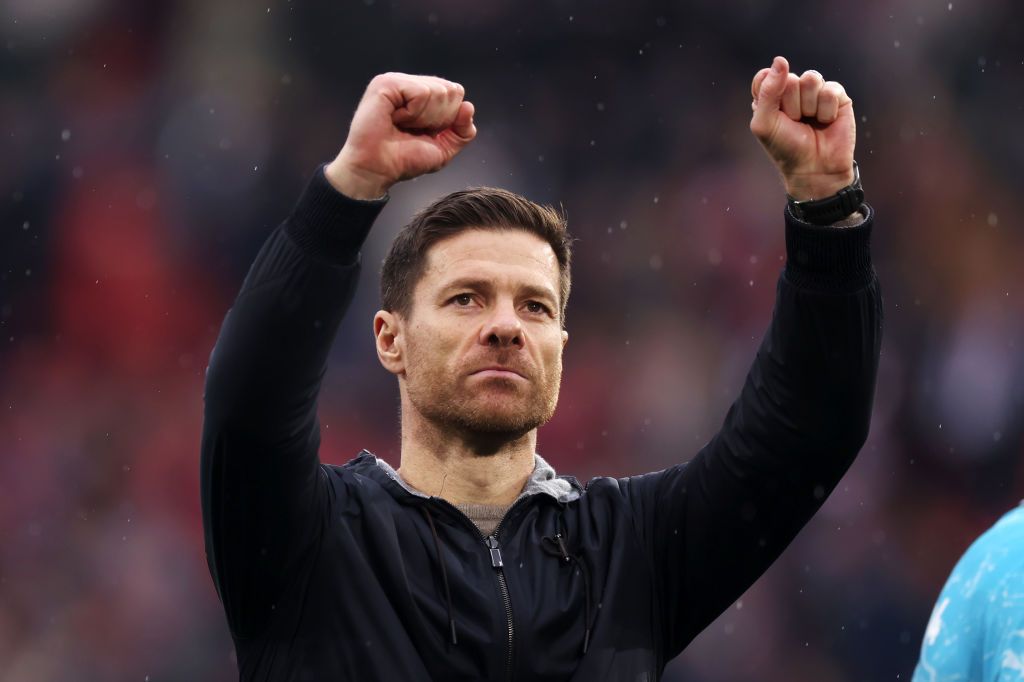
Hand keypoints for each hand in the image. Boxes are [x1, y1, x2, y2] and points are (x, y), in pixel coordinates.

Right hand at [325, 73, 476, 198]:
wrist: (379, 170)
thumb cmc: (403, 160)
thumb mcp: (443, 148)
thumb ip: (462, 131)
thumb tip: (469, 107)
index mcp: (422, 95)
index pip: (456, 93)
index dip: (448, 118)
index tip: (425, 133)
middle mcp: (410, 84)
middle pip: (451, 90)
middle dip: (438, 118)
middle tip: (412, 130)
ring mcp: (398, 82)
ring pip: (437, 91)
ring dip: (424, 118)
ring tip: (402, 126)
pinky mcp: (387, 83)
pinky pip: (421, 93)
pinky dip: (414, 114)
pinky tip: (396, 120)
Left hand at [749, 57, 855, 200]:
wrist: (815, 169)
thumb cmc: (785, 148)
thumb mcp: (764, 123)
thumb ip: (767, 90)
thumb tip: (781, 60)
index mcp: (771, 96)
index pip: (766, 75)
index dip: (770, 92)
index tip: (774, 113)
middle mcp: (793, 92)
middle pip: (790, 78)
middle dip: (791, 104)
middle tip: (794, 123)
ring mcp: (816, 93)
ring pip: (811, 79)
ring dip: (808, 106)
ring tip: (810, 121)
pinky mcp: (837, 97)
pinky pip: (830, 89)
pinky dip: (826, 110)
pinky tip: (826, 122)